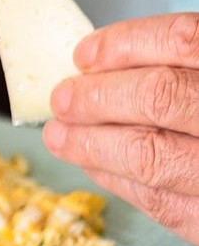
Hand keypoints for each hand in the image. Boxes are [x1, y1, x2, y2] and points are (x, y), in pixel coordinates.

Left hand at [44, 13, 198, 244]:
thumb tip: (122, 56)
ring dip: (91, 143)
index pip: (185, 42)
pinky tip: (93, 164)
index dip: (125, 44)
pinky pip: (160, 202)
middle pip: (158, 97)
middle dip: (97, 96)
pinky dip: (116, 180)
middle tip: (63, 97)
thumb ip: (197, 62)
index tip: (86, 53)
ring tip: (61, 133)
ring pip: (149, 156)